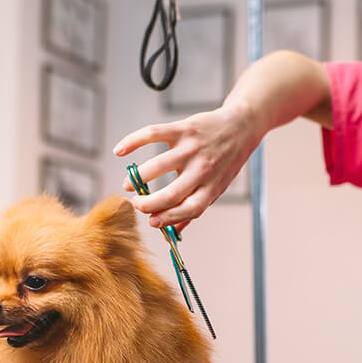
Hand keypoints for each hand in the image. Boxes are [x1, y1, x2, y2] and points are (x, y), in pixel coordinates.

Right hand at [112, 101, 262, 231]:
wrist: (241, 127)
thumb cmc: (224, 163)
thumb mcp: (216, 188)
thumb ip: (193, 209)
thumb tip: (172, 235)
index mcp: (211, 187)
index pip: (190, 209)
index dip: (169, 218)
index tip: (152, 222)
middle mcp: (203, 169)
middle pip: (172, 193)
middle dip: (148, 204)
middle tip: (136, 204)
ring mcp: (192, 148)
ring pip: (159, 166)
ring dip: (138, 178)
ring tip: (129, 185)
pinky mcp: (184, 128)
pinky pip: (153, 133)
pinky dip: (133, 142)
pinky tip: (120, 151)